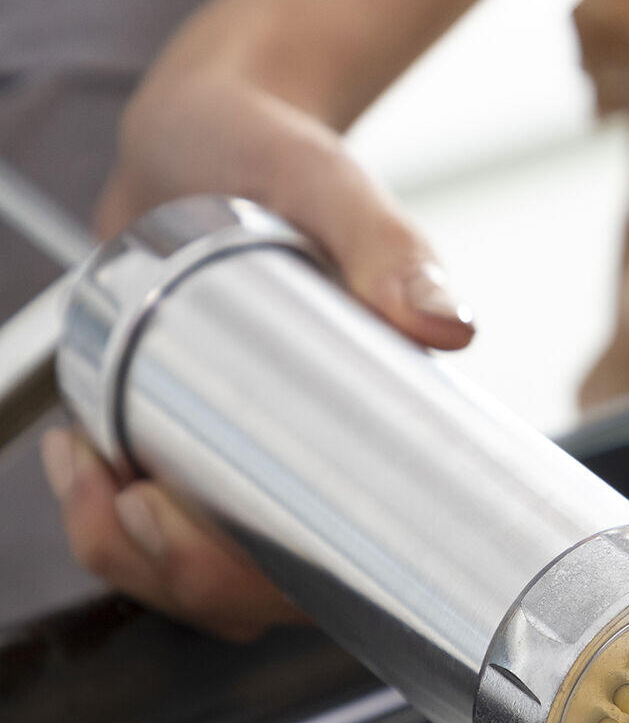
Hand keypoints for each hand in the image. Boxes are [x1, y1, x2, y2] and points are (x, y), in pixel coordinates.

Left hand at [42, 66, 473, 640]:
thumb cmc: (280, 158)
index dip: (248, 587)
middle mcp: (321, 464)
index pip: (341, 572)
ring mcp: (256, 459)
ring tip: (88, 469)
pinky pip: (164, 526)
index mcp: (382, 438)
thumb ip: (390, 248)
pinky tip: (86, 464)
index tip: (170, 522)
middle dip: (171, 575)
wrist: (212, 130)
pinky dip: (112, 520)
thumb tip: (447, 328)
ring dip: (129, 553)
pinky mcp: (202, 441)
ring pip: (201, 573)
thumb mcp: (331, 192)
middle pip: (256, 592)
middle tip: (121, 498)